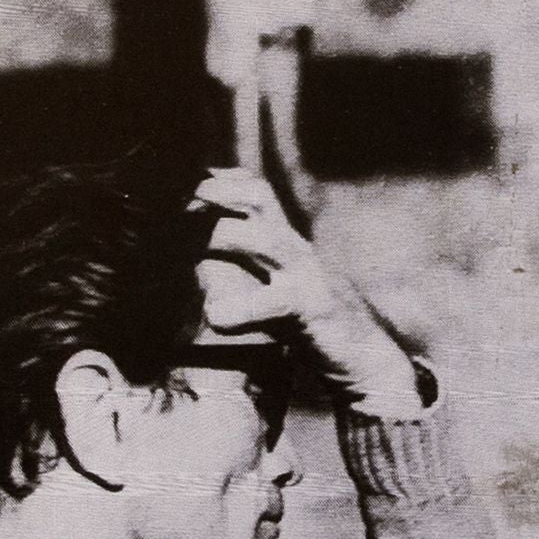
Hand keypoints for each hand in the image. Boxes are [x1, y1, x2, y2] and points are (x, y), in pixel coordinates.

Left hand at [185, 171, 416, 416]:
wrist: (365, 359)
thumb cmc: (311, 322)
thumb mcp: (275, 284)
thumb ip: (244, 266)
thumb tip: (192, 258)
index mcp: (284, 238)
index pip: (252, 187)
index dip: (214, 179)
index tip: (177, 186)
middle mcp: (295, 247)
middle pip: (259, 195)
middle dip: (213, 194)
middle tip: (172, 208)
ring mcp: (307, 274)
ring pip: (265, 239)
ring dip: (220, 238)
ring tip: (183, 250)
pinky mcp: (312, 308)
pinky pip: (273, 303)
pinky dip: (239, 309)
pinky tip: (216, 318)